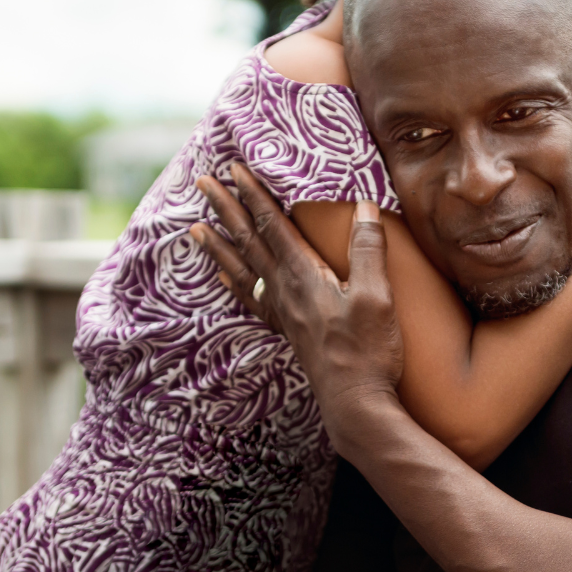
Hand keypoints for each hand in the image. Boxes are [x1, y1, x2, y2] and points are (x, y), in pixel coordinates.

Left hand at [188, 165, 403, 437]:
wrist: (355, 403)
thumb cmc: (368, 351)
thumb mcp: (377, 296)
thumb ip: (368, 249)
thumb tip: (364, 206)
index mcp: (303, 276)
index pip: (272, 225)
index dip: (254, 194)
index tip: (234, 168)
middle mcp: (284, 291)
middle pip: (248, 241)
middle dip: (226, 208)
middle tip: (202, 182)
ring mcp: (282, 312)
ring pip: (241, 269)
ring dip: (218, 244)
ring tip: (194, 227)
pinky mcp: (287, 331)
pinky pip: (251, 299)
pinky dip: (233, 282)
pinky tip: (224, 277)